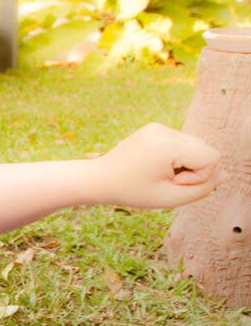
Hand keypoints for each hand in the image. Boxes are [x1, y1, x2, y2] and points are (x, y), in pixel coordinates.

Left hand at [92, 123, 223, 208]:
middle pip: (206, 149)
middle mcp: (164, 130)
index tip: (172, 182)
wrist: (100, 179)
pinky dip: (175, 157)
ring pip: (196, 147)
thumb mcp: (170, 198)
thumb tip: (226, 175)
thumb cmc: (132, 191)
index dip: (198, 176)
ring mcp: (159, 127)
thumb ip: (203, 189)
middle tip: (164, 179)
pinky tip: (154, 165)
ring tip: (158, 173)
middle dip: (192, 169)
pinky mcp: (155, 128)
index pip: (212, 157)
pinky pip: (182, 143)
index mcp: (167, 145)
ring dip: (184, 164)